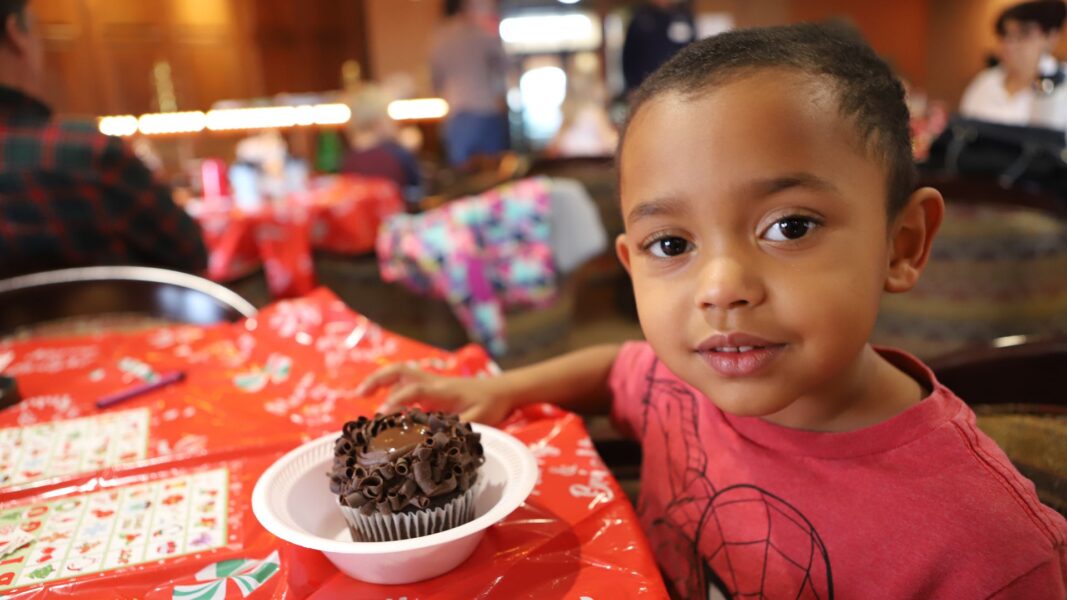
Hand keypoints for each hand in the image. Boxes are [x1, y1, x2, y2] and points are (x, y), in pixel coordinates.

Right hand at [355, 363, 512, 424]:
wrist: (502, 390)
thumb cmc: (490, 405)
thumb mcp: (478, 420)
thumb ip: (456, 430)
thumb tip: (436, 442)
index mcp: (442, 390)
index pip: (414, 389)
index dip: (397, 400)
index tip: (382, 413)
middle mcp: (432, 383)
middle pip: (399, 371)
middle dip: (377, 380)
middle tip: (358, 394)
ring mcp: (430, 384)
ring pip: (400, 375)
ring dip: (380, 383)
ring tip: (361, 397)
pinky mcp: (431, 390)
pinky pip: (406, 386)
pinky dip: (391, 392)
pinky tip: (385, 410)